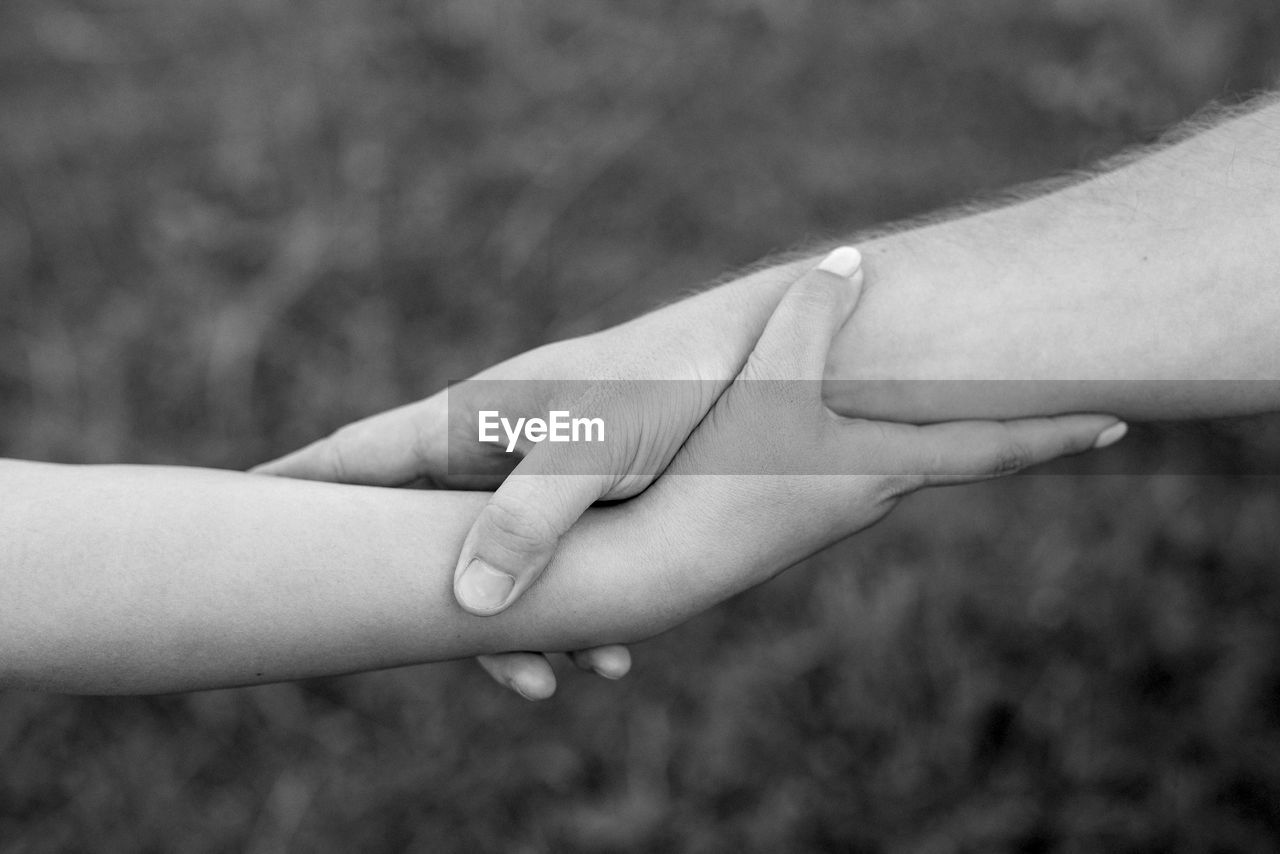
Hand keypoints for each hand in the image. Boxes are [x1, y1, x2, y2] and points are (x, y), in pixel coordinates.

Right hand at [253, 260, 786, 697]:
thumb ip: (530, 517)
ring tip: (543, 682)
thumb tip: (465, 605)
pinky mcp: (582, 502)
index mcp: (469, 420)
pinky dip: (561, 616)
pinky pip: (547, 570)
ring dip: (502, 627)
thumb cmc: (671, 380)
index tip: (230, 510)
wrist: (762, 361)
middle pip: (407, 528)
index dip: (293, 486)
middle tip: (374, 650)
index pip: (356, 457)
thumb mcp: (597, 446)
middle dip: (394, 594)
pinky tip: (605, 655)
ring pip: (484, 565)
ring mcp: (533, 477)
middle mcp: (489, 449)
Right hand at [586, 249, 1125, 633]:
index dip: (1057, 433)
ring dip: (934, 435)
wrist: (658, 564)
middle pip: (958, 457)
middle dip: (1006, 430)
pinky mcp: (786, 513)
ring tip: (958, 405)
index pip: (995, 449)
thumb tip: (851, 261)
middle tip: (1058, 411)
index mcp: (884, 468)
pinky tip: (841, 422)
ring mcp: (827, 509)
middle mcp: (867, 495)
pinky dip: (873, 438)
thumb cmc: (721, 475)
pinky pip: (847, 465)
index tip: (1119, 424)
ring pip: (898, 459)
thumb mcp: (767, 385)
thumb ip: (810, 318)